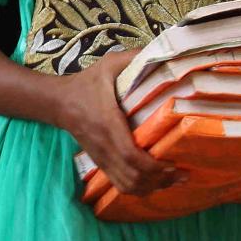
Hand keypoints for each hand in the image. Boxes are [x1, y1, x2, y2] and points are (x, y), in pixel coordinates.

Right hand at [58, 49, 181, 196]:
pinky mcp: (100, 163)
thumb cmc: (86, 83)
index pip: (130, 154)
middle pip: (133, 177)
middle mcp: (104, 146)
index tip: (173, 163)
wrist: (58, 102)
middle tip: (182, 174)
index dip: (153, 166)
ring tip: (171, 181)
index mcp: (108, 124)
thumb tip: (165, 51)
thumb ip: (135, 58)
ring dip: (150, 188)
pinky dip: (138, 189)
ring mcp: (101, 158)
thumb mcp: (108, 65)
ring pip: (126, 186)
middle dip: (159, 181)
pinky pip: (119, 185)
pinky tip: (154, 184)